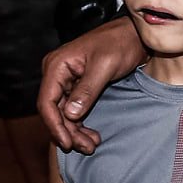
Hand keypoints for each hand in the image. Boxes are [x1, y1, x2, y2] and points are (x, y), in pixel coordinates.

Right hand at [37, 16, 145, 153]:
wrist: (135, 34)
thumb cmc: (120, 43)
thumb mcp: (105, 66)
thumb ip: (87, 89)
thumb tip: (70, 114)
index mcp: (57, 65)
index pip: (46, 101)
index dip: (54, 125)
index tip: (67, 143)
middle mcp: (57, 73)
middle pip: (55, 110)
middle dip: (69, 132)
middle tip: (86, 148)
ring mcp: (66, 80)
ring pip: (64, 113)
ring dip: (75, 131)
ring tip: (91, 146)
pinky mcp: (78, 86)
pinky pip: (74, 109)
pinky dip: (81, 124)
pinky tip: (91, 136)